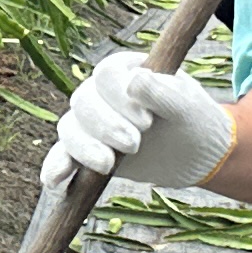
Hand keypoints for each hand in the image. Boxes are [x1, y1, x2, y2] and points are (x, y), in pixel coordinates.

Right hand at [40, 49, 238, 200]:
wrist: (196, 153)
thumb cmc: (194, 120)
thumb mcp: (187, 106)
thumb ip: (163, 92)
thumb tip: (135, 80)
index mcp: (126, 70)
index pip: (106, 74)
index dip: (120, 97)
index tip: (147, 121)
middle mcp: (102, 92)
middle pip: (83, 101)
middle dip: (106, 126)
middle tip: (135, 144)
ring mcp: (92, 122)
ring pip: (69, 128)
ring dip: (85, 148)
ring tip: (109, 165)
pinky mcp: (88, 151)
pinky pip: (63, 156)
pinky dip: (56, 167)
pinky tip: (55, 182)